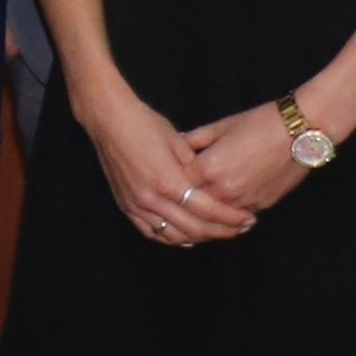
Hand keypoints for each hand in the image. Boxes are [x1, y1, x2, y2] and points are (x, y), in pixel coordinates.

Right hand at [80, 85, 239, 247]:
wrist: (108, 118)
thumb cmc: (144, 123)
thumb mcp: (178, 141)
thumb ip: (195, 168)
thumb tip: (212, 186)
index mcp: (168, 180)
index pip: (207, 210)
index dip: (230, 218)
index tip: (248, 219)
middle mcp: (151, 198)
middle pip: (193, 228)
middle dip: (222, 231)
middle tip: (241, 228)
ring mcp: (136, 204)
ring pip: (173, 236)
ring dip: (199, 237)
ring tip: (216, 232)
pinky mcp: (126, 205)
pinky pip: (152, 232)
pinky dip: (171, 237)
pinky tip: (186, 235)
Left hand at [172, 104, 322, 223]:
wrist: (298, 131)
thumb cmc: (259, 123)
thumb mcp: (220, 127)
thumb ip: (195, 140)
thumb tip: (176, 145)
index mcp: (208, 168)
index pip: (177, 185)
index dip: (171, 181)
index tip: (166, 179)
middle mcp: (223, 190)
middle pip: (193, 208)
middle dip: (184, 205)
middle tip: (175, 204)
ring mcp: (243, 201)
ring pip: (214, 220)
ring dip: (205, 218)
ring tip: (195, 216)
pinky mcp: (260, 206)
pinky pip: (236, 218)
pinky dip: (227, 218)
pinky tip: (221, 215)